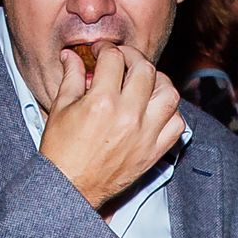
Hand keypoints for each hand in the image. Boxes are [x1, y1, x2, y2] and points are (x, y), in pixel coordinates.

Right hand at [40, 43, 184, 208]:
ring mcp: (145, 134)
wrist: (70, 188)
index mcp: (101, 102)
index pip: (114, 59)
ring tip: (145, 81)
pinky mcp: (154, 151)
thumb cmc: (61, 152)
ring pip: (169, 93)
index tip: (102, 52)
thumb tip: (70, 55)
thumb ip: (70, 77)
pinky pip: (177, 124)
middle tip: (123, 60)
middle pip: (145, 69)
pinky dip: (170, 113)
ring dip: (158, 81)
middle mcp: (128, 116)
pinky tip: (154, 109)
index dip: (106, 49)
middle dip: (133, 57)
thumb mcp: (60, 109)